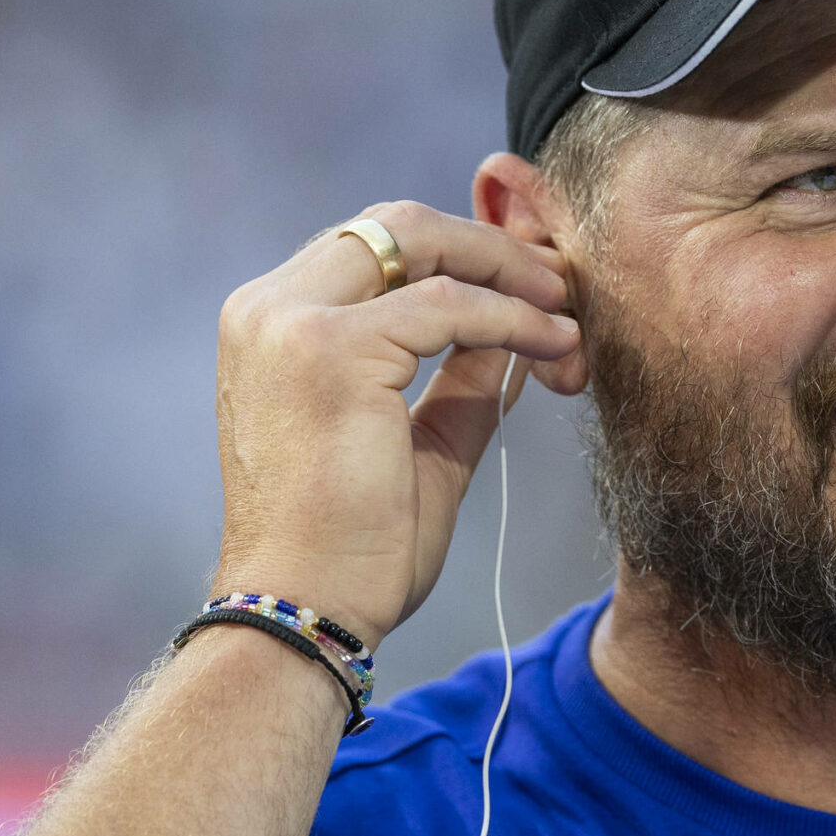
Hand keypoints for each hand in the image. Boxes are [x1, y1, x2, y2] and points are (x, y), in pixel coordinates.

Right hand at [211, 200, 579, 649]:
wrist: (305, 612)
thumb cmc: (355, 548)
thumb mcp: (421, 443)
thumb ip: (462, 380)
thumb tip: (517, 334)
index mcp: (272, 326)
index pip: (376, 249)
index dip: (464, 256)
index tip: (536, 288)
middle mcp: (268, 308)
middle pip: (396, 223)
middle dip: (491, 245)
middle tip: (562, 282)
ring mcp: (291, 322)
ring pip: (422, 242)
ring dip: (511, 273)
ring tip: (568, 314)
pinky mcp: (328, 348)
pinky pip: (447, 303)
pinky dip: (513, 317)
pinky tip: (556, 345)